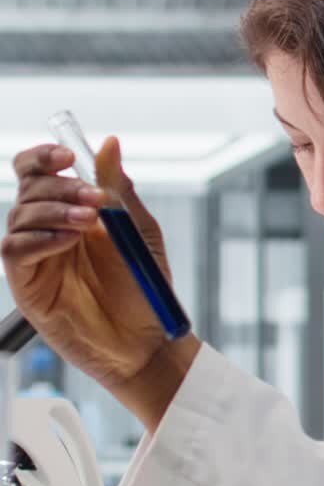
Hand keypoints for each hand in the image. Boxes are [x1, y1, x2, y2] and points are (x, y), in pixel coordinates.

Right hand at [1, 140, 199, 426]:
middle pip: (28, 187)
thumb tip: (109, 143)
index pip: (41, 172)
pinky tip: (68, 241)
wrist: (146, 342)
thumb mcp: (138, 232)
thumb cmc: (143, 290)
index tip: (69, 156)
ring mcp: (36, 257)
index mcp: (73, 211)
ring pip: (20, 214)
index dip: (45, 156)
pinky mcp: (27, 285)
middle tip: (94, 200)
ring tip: (88, 222)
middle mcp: (48, 230)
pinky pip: (14, 250)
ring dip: (55, 210)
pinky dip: (40, 239)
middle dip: (60, 185)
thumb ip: (119, 190)